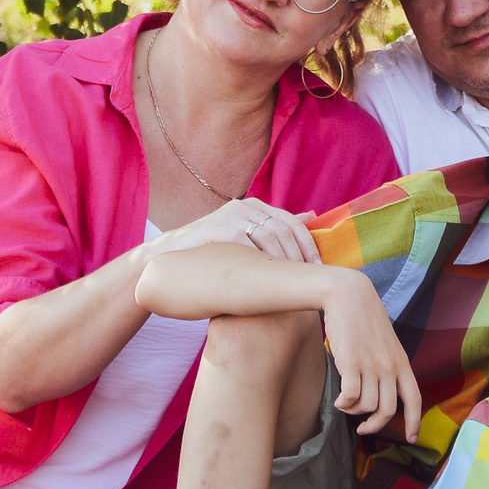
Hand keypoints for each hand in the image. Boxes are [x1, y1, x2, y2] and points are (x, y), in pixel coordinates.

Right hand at [147, 198, 321, 266]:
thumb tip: (310, 217)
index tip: (318, 268)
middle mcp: (245, 206)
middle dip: (299, 256)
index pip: (292, 223)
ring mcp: (231, 215)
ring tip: (292, 282)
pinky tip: (267, 281)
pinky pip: (248, 244)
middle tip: (309, 279)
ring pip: (269, 236)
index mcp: (256, 207)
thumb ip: (273, 229)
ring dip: (284, 261)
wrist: (169, 258)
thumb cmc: (212, 254)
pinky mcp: (218, 228)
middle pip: (284, 230)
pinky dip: (261, 263)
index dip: (308, 246)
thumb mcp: (245, 240)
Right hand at [322, 272, 422, 440]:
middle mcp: (389, 367)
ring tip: (346, 404)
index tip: (411, 439)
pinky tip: (338, 400)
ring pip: (366, 406)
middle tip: (363, 429)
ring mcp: (371, 365)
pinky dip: (343, 404)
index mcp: (401, 363)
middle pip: (387, 410)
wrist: (348, 295)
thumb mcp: (386, 343)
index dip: (414, 422)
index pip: (414, 399)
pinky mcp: (351, 363)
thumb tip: (381, 393)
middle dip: (374, 425)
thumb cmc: (364, 319)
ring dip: (354, 411)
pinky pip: (350, 397)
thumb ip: (388, 366)